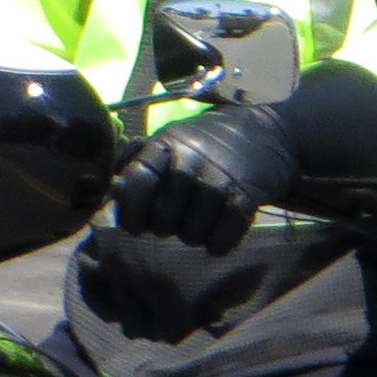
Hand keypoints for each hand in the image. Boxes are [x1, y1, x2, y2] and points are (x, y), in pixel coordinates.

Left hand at [112, 104, 297, 254]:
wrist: (267, 133)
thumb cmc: (205, 144)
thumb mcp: (168, 142)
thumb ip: (135, 164)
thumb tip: (109, 193)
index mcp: (163, 147)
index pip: (135, 186)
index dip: (131, 213)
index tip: (136, 224)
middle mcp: (188, 161)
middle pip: (162, 222)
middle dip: (167, 227)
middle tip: (179, 215)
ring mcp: (218, 179)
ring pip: (192, 235)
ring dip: (195, 235)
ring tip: (202, 219)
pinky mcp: (246, 195)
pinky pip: (222, 239)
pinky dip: (219, 243)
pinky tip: (219, 234)